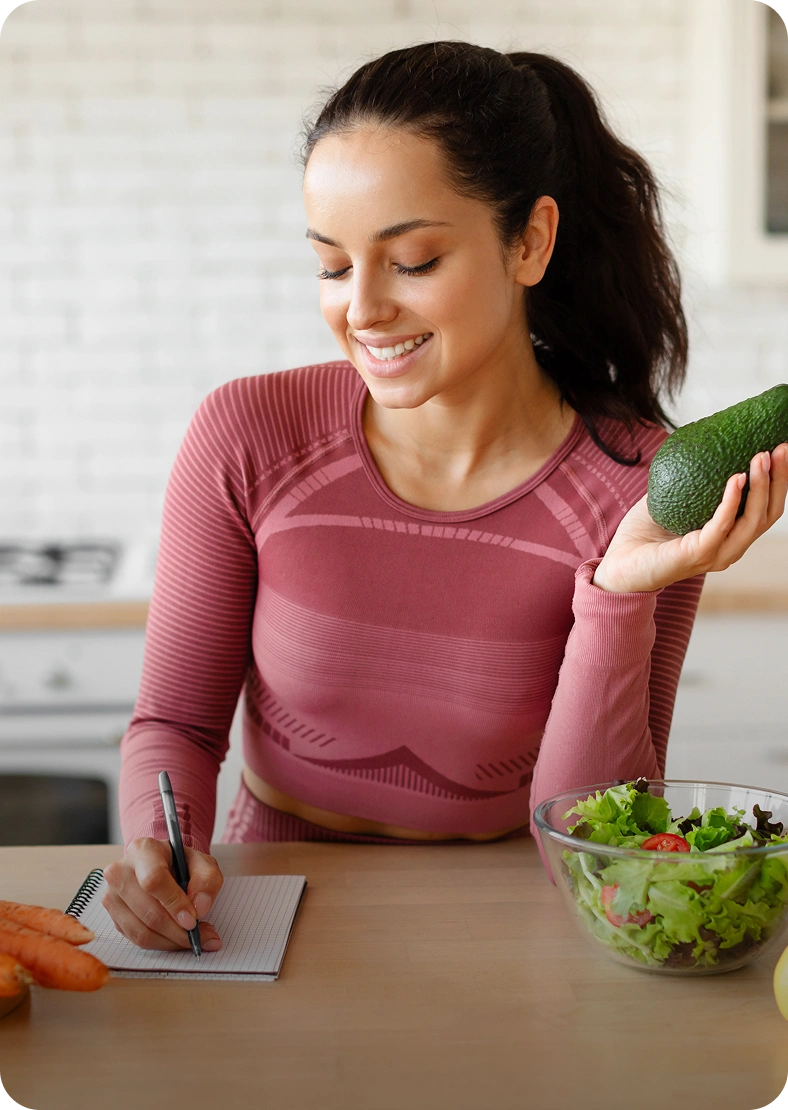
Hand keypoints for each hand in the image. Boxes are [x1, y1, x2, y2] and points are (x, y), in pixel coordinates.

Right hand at [102, 838, 223, 951]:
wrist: (161, 865)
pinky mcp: (113, 916)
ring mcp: (113, 895)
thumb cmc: (180, 864)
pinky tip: (177, 938)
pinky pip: (137, 939)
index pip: (153, 880)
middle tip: (201, 936)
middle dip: (177, 930)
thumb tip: (199, 908)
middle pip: (148, 911)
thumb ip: (207, 881)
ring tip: (192, 939)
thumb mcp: (203, 863)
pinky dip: (161, 943)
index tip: (193, 919)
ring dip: (171, 941)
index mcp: (143, 851)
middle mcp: (120, 872)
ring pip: (141, 931)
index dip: (174, 903)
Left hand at [592, 444, 787, 593]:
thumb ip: (689, 480)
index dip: (779, 481)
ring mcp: (715, 554)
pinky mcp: (696, 555)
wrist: (617, 566)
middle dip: (779, 479)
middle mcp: (729, 547)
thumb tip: (699, 445)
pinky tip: (736, 479)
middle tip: (781, 448)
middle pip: (768, 514)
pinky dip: (731, 501)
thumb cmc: (643, 536)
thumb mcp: (671, 500)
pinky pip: (721, 526)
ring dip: (760, 487)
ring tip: (761, 457)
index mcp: (729, 536)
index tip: (782, 449)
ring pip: (752, 521)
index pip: (766, 509)